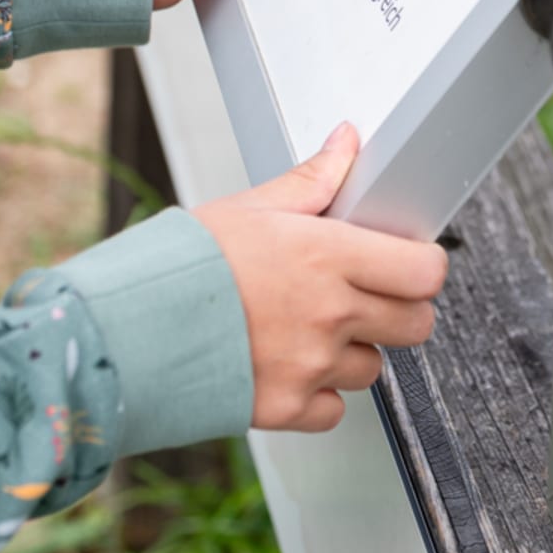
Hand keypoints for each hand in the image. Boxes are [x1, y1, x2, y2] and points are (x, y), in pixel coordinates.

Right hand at [194, 124, 447, 432]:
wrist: (127, 330)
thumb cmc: (182, 265)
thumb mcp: (252, 207)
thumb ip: (314, 179)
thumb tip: (348, 143)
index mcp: (327, 255)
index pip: (424, 271)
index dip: (422, 267)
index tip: (405, 262)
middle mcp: (329, 312)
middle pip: (416, 324)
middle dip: (400, 309)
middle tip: (365, 296)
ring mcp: (311, 364)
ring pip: (374, 368)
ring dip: (353, 351)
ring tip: (307, 328)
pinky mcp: (287, 409)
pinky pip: (332, 409)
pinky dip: (318, 394)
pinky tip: (286, 364)